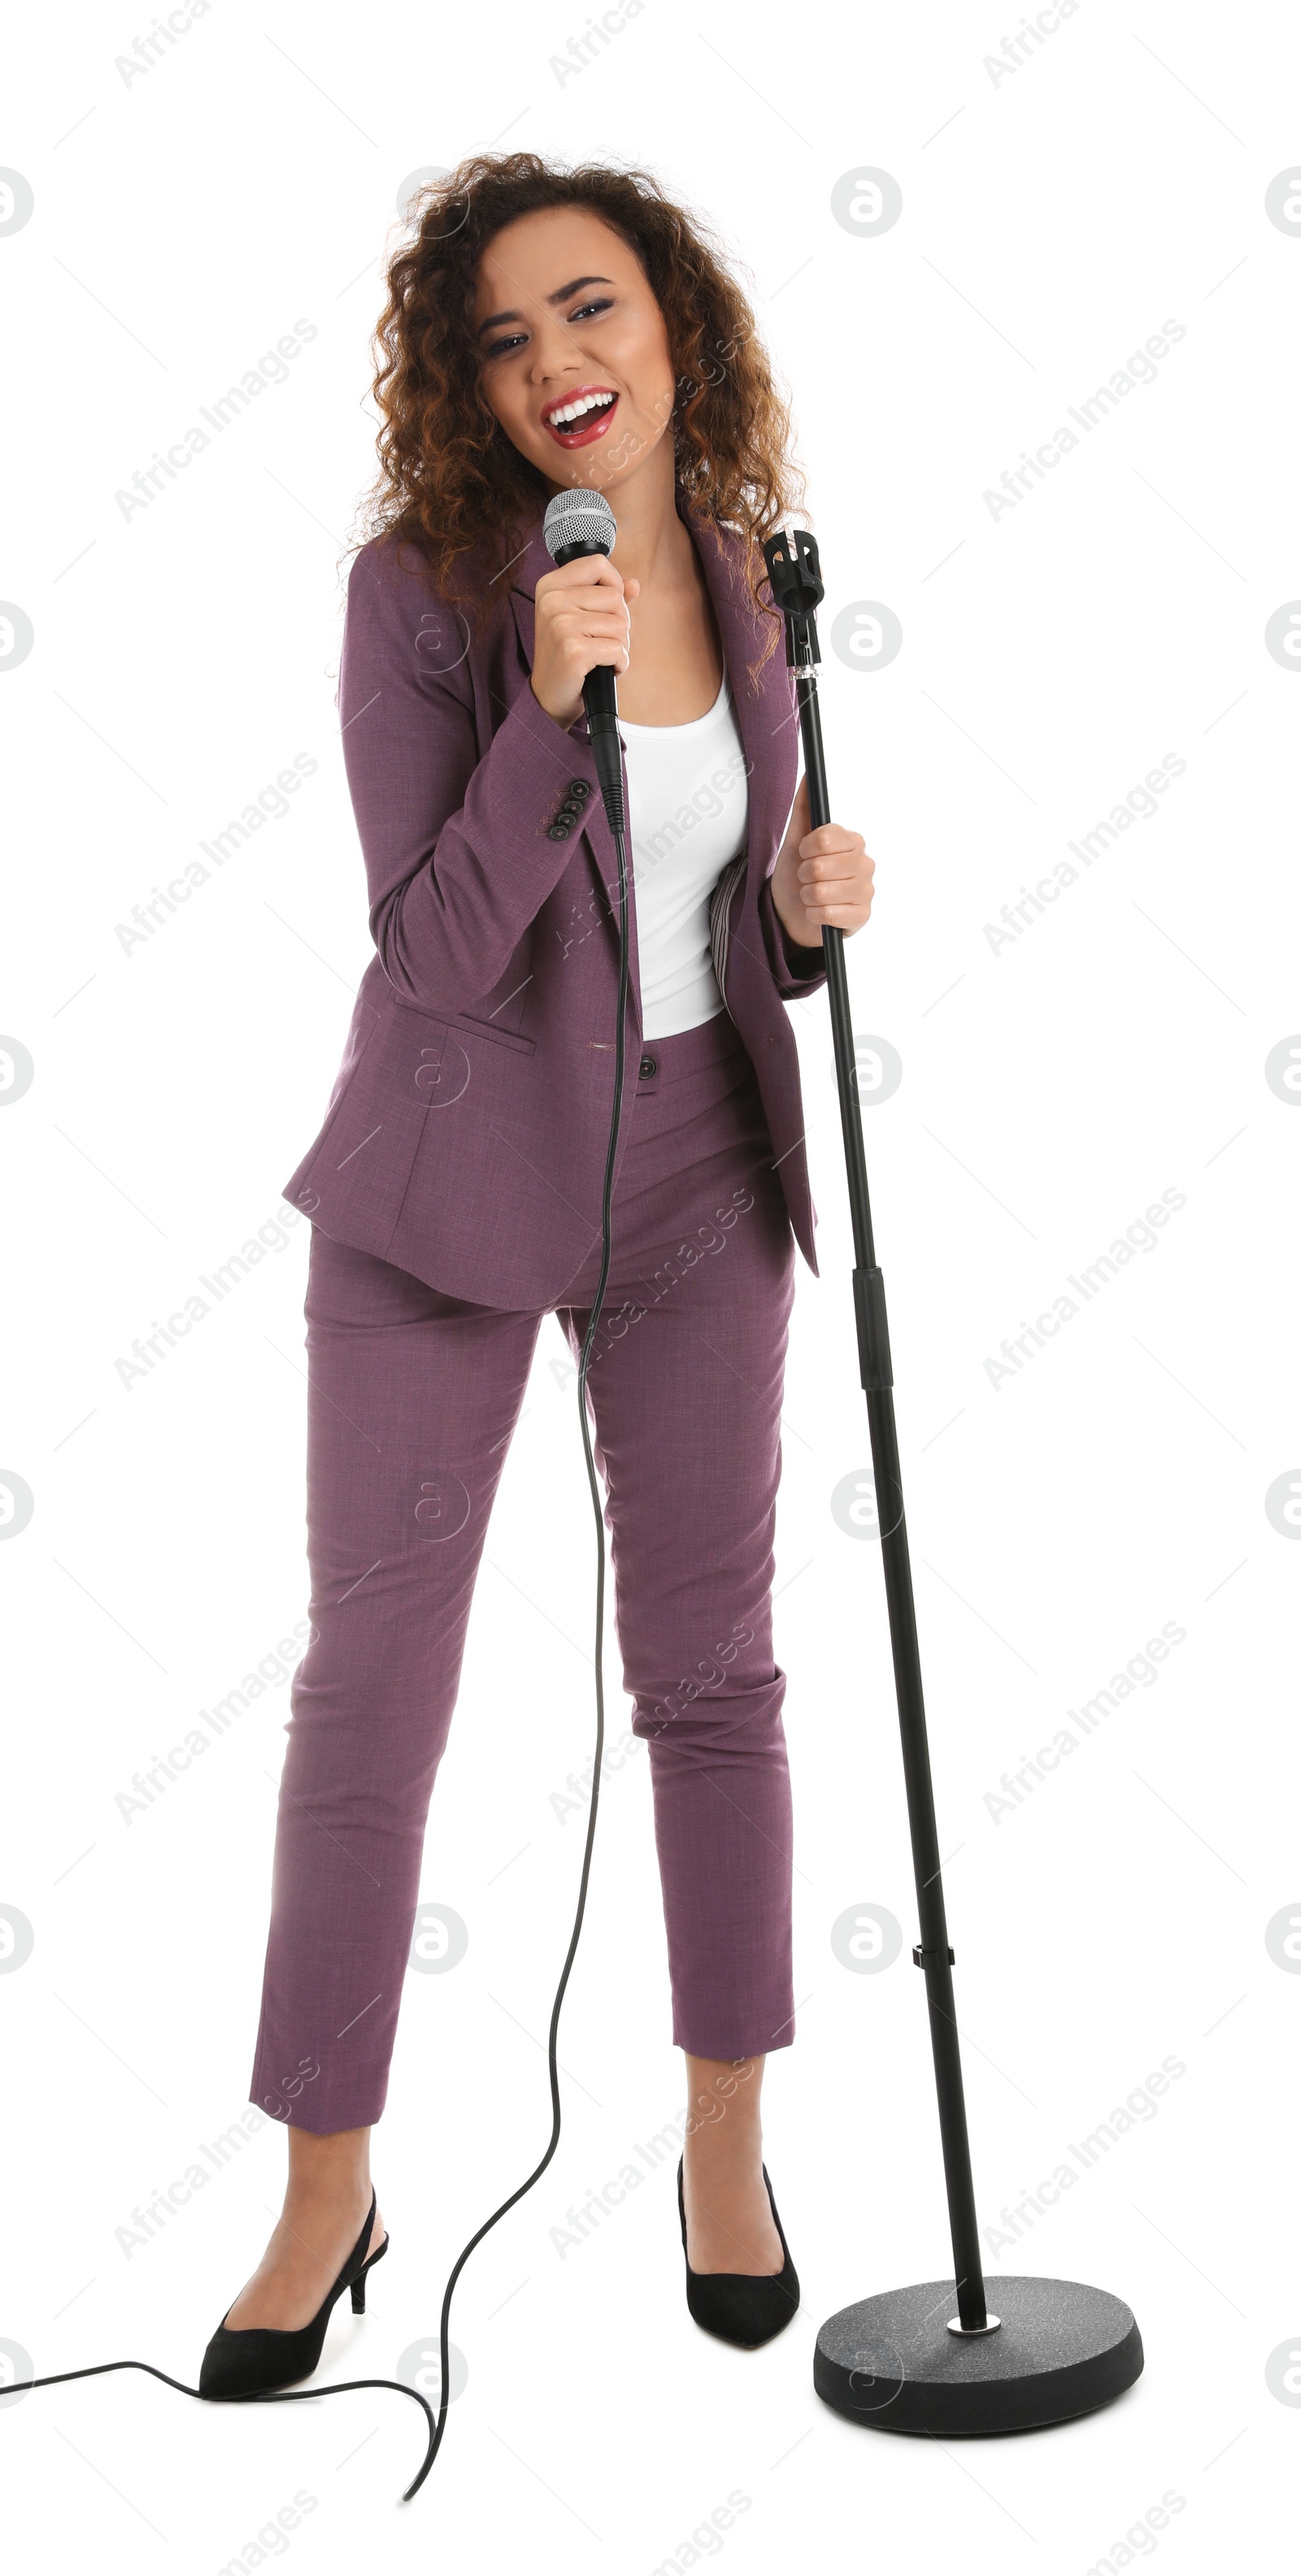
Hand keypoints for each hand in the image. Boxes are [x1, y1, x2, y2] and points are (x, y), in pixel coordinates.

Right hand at [530, 555, 640, 729]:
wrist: (548, 697)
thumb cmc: (566, 656)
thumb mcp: (580, 619)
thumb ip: (606, 597)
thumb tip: (634, 585)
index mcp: (550, 586)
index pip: (598, 564)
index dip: (614, 585)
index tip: (605, 609)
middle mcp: (552, 601)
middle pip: (616, 597)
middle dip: (619, 624)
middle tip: (598, 642)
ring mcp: (561, 625)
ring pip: (621, 624)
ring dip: (619, 646)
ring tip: (597, 657)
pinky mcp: (574, 651)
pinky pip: (618, 650)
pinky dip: (619, 664)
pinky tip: (601, 670)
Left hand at [769, 776, 874, 946]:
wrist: (794, 915)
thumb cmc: (797, 876)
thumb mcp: (795, 840)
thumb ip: (803, 808)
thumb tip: (808, 775)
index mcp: (853, 841)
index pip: (824, 837)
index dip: (805, 849)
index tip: (804, 855)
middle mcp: (865, 863)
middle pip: (819, 866)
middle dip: (804, 875)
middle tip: (807, 879)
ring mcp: (866, 891)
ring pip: (821, 891)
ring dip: (807, 896)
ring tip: (811, 896)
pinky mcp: (862, 916)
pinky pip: (827, 913)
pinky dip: (814, 915)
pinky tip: (818, 913)